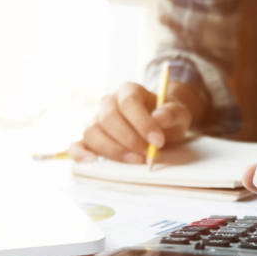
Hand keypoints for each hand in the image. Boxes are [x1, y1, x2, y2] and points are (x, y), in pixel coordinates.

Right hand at [69, 81, 193, 162]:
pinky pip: (77, 145)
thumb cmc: (167, 118)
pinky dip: (81, 155)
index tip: (158, 141)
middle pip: (109, 118)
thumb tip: (159, 117)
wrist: (160, 124)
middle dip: (129, 140)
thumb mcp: (179, 113)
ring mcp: (96, 121)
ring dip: (112, 150)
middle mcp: (108, 103)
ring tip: (134, 162)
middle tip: (148, 154)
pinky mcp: (91, 140)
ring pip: (92, 132)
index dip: (142, 122)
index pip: (128, 102)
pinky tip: (94, 164)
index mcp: (128, 91)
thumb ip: (172, 113)